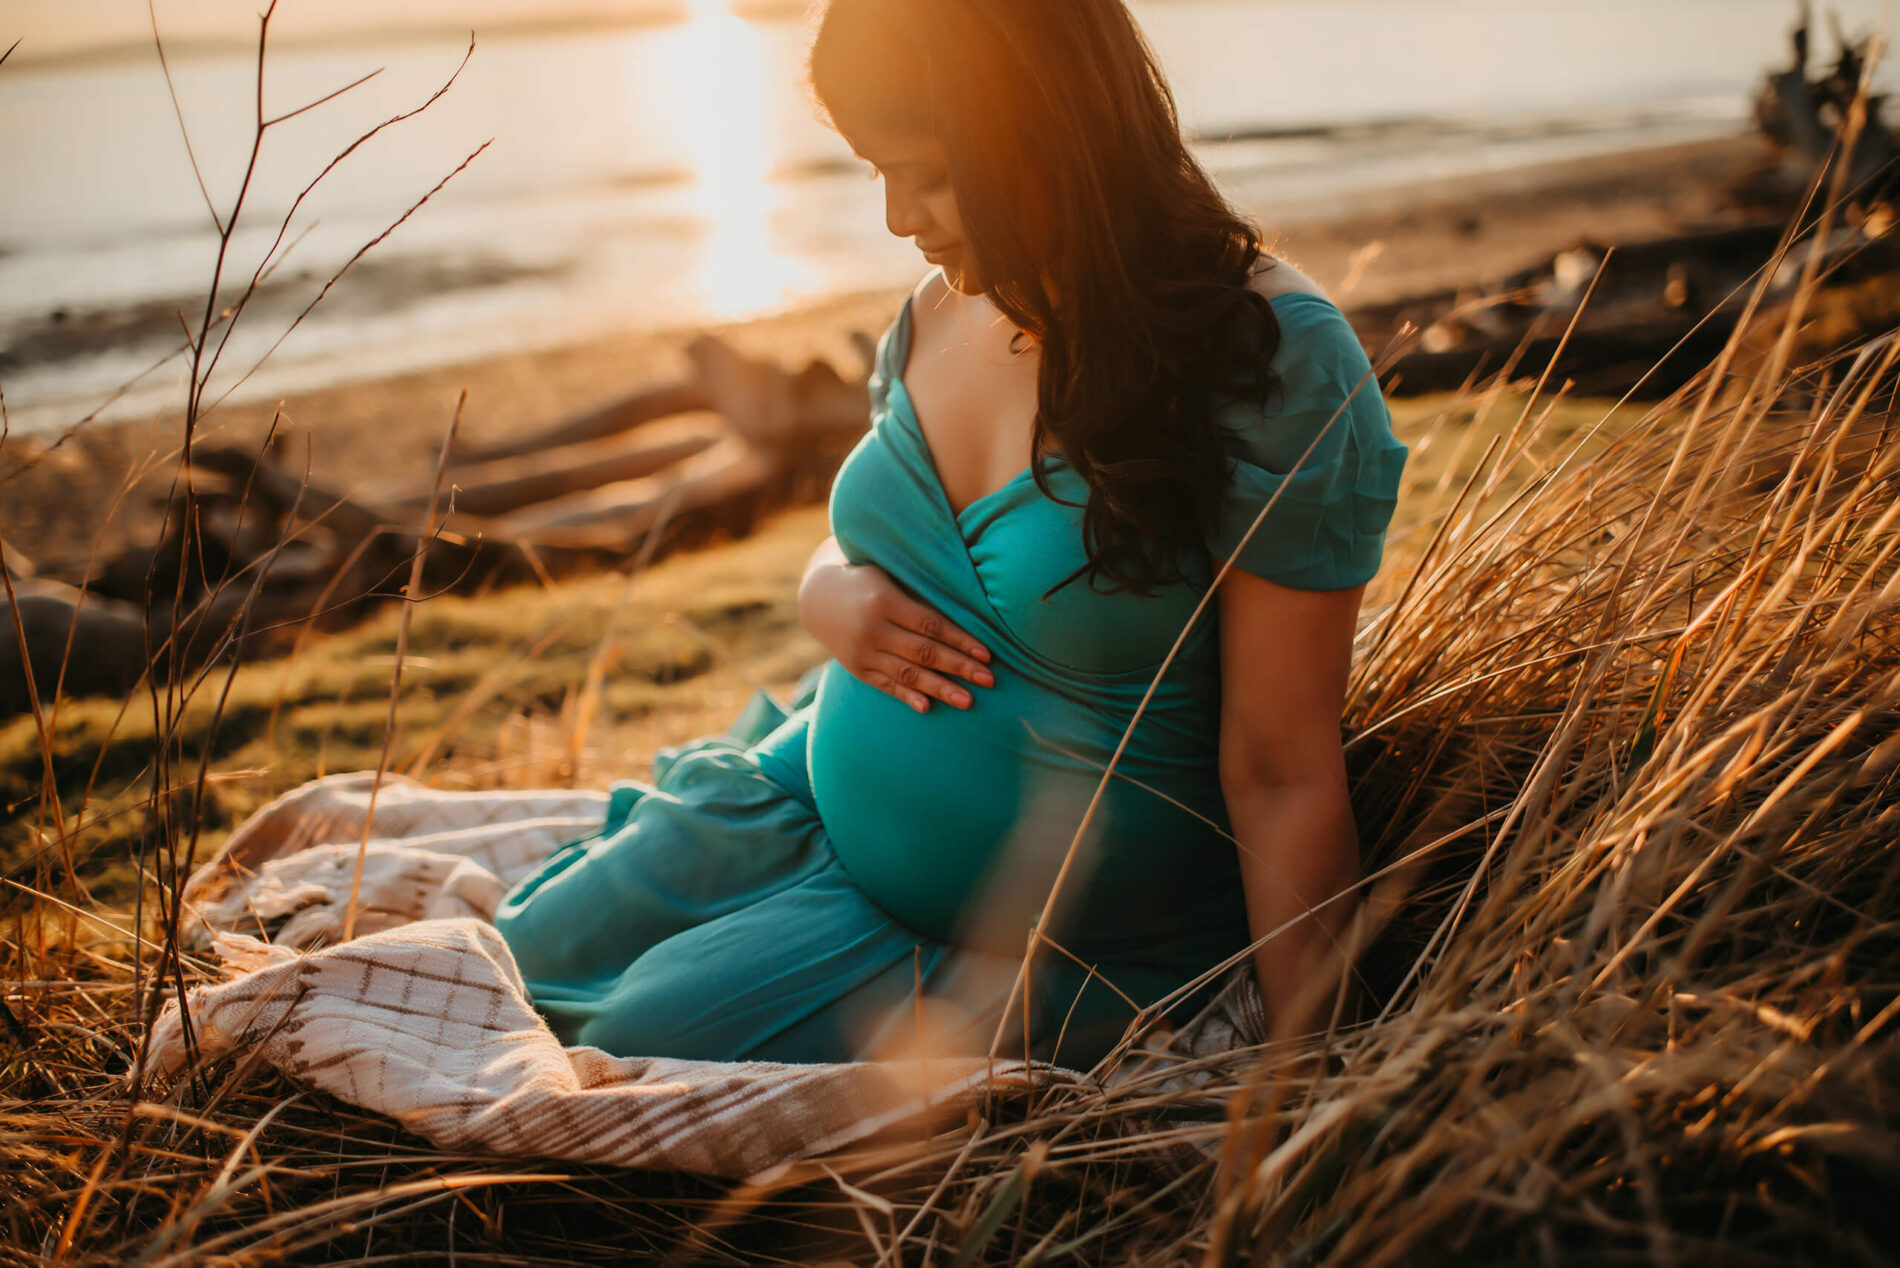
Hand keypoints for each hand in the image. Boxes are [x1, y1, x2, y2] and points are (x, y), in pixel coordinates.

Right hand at [799, 538, 994, 711]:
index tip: (987, 655)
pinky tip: (927, 708)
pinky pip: (885, 685)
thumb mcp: (889, 578)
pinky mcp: (857, 669)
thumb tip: (965, 612)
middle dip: (959, 667)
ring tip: (968, 701)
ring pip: (908, 674)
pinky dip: (907, 696)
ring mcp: (863, 652)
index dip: (961, 640)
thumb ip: (919, 595)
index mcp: (886, 602)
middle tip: (989, 680)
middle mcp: (873, 630)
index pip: (931, 625)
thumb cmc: (867, 581)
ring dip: (940, 688)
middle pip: (924, 652)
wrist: (817, 597)